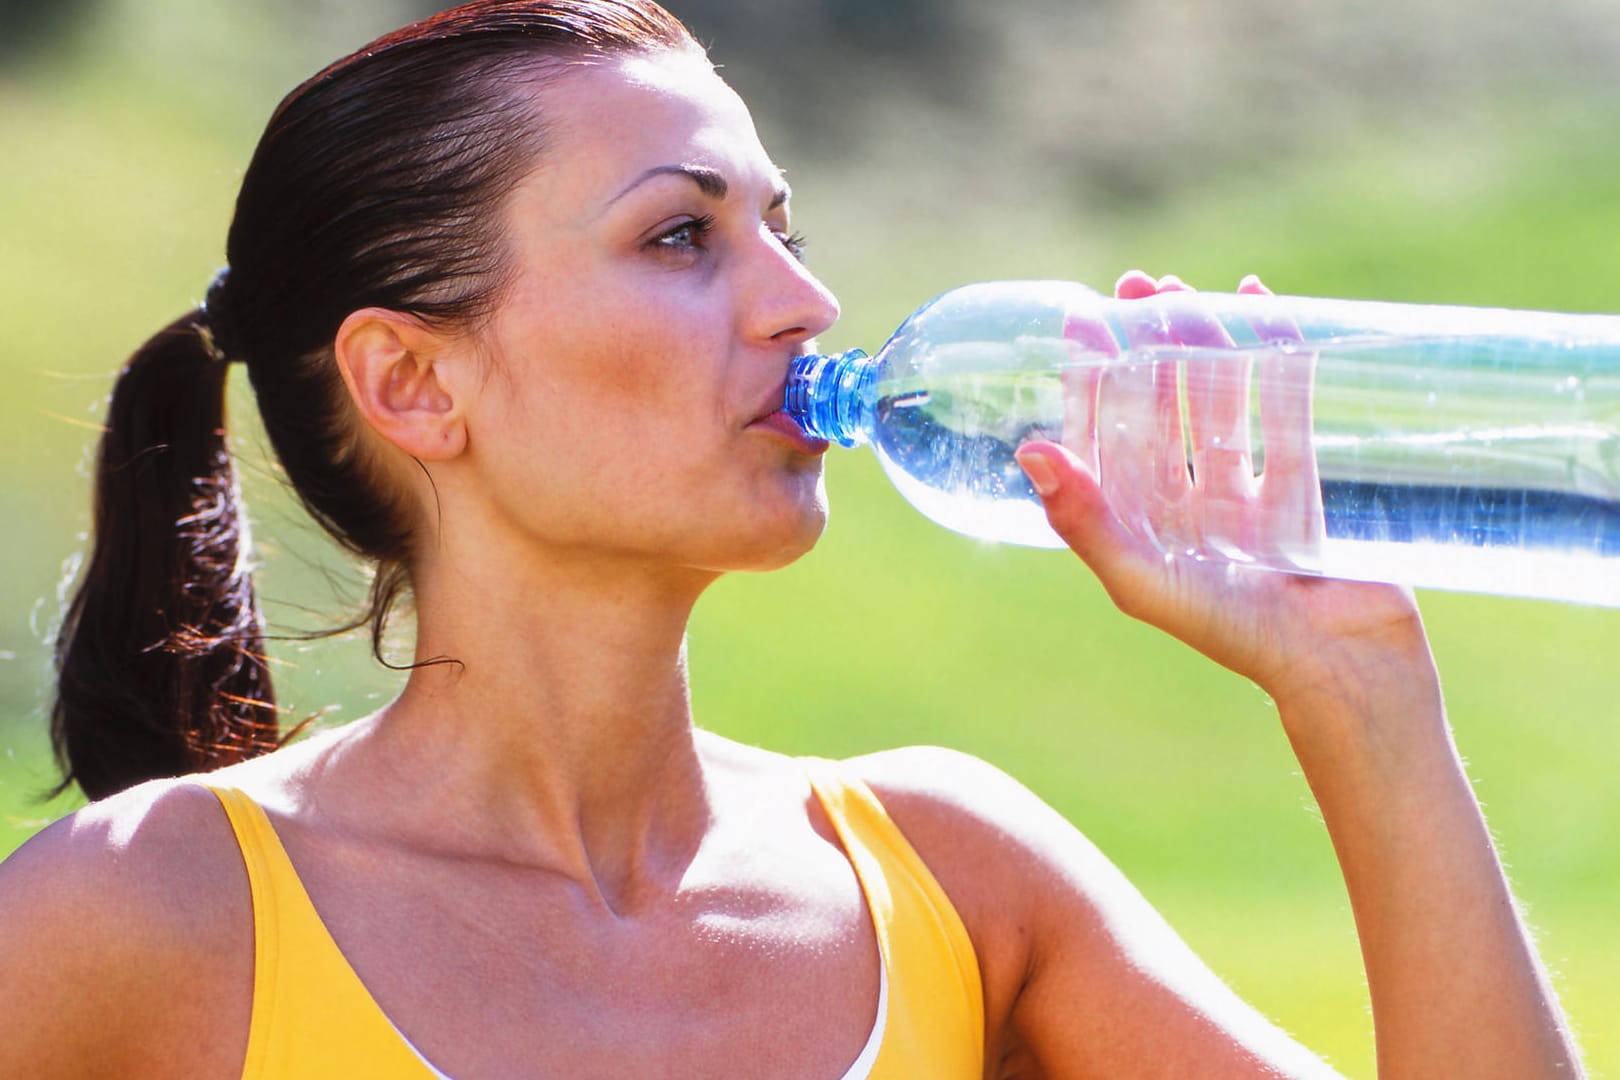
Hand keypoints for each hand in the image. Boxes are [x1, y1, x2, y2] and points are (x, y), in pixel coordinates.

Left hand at [1018, 271, 1427, 705]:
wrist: (1341, 667)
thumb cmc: (1232, 633)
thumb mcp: (1142, 579)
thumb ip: (1084, 521)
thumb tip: (1030, 452)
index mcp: (1143, 527)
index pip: (1107, 438)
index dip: (1093, 379)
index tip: (1083, 321)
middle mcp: (1189, 506)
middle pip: (1162, 407)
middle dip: (1148, 345)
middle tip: (1139, 284)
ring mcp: (1250, 495)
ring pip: (1222, 401)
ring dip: (1207, 343)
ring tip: (1192, 289)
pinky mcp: (1308, 488)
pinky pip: (1287, 409)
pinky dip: (1277, 360)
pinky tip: (1265, 312)